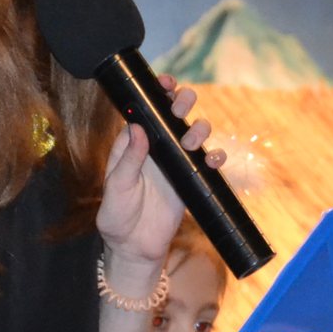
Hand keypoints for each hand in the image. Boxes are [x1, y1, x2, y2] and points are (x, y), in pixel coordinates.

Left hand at [95, 76, 228, 266]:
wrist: (134, 249)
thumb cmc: (117, 217)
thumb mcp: (117, 188)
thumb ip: (128, 160)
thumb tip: (139, 128)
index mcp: (132, 144)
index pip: (146, 109)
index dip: (157, 92)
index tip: (166, 83)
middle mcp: (156, 148)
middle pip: (174, 115)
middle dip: (181, 102)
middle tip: (180, 107)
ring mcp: (175, 162)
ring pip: (194, 133)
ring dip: (198, 128)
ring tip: (191, 140)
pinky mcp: (190, 179)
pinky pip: (208, 162)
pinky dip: (215, 156)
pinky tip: (212, 159)